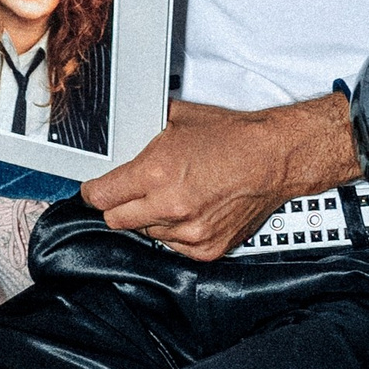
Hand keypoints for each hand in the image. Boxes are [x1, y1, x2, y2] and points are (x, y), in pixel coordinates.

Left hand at [82, 93, 358, 261]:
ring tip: (170, 197)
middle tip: (129, 193)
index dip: (93, 191)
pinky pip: (173, 246)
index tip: (94, 189)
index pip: (100, 196)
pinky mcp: (208, 248)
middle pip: (115, 220)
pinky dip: (175, 232)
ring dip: (149, 219)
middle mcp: (169, 207)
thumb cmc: (233, 137)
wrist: (275, 158)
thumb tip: (121, 132)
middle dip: (117, 206)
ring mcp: (190, 232)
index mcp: (155, 174)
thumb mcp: (178, 120)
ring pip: (145, 234)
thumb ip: (144, 131)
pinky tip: (189, 211)